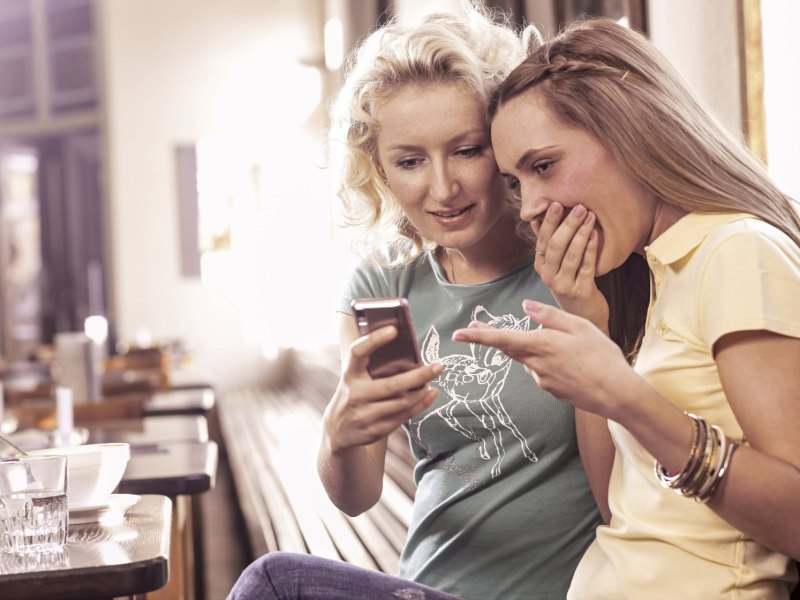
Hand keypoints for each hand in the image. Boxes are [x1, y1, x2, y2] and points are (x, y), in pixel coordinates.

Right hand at [324, 325, 440, 451]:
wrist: (338, 432)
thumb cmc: (354, 395)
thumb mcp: (355, 378)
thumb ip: (372, 365)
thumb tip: (407, 349)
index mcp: (350, 374)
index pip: (358, 352)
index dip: (374, 340)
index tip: (393, 330)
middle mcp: (355, 394)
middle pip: (392, 385)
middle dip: (419, 375)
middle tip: (439, 366)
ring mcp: (364, 415)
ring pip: (402, 402)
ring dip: (422, 391)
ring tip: (433, 380)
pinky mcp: (375, 431)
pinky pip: (404, 416)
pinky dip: (421, 404)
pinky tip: (430, 395)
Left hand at [452, 300, 633, 419]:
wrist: (617, 394)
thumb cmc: (602, 356)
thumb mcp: (579, 327)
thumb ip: (549, 316)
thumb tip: (525, 306)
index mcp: (542, 344)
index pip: (502, 339)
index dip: (478, 336)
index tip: (458, 334)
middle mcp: (536, 364)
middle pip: (507, 348)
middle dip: (490, 337)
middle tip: (474, 325)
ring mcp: (541, 379)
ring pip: (528, 358)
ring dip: (533, 348)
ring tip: (569, 346)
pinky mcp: (550, 390)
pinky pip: (541, 370)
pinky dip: (548, 362)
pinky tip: (572, 362)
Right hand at [533, 202, 608, 331]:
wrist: (583, 316)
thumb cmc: (571, 284)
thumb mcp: (555, 266)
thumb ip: (548, 243)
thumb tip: (536, 218)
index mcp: (541, 267)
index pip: (542, 240)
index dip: (549, 222)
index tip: (556, 204)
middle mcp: (548, 277)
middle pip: (556, 246)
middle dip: (567, 224)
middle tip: (579, 207)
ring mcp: (564, 285)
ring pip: (571, 255)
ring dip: (581, 233)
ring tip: (590, 216)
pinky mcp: (581, 292)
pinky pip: (587, 266)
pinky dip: (591, 248)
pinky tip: (595, 234)